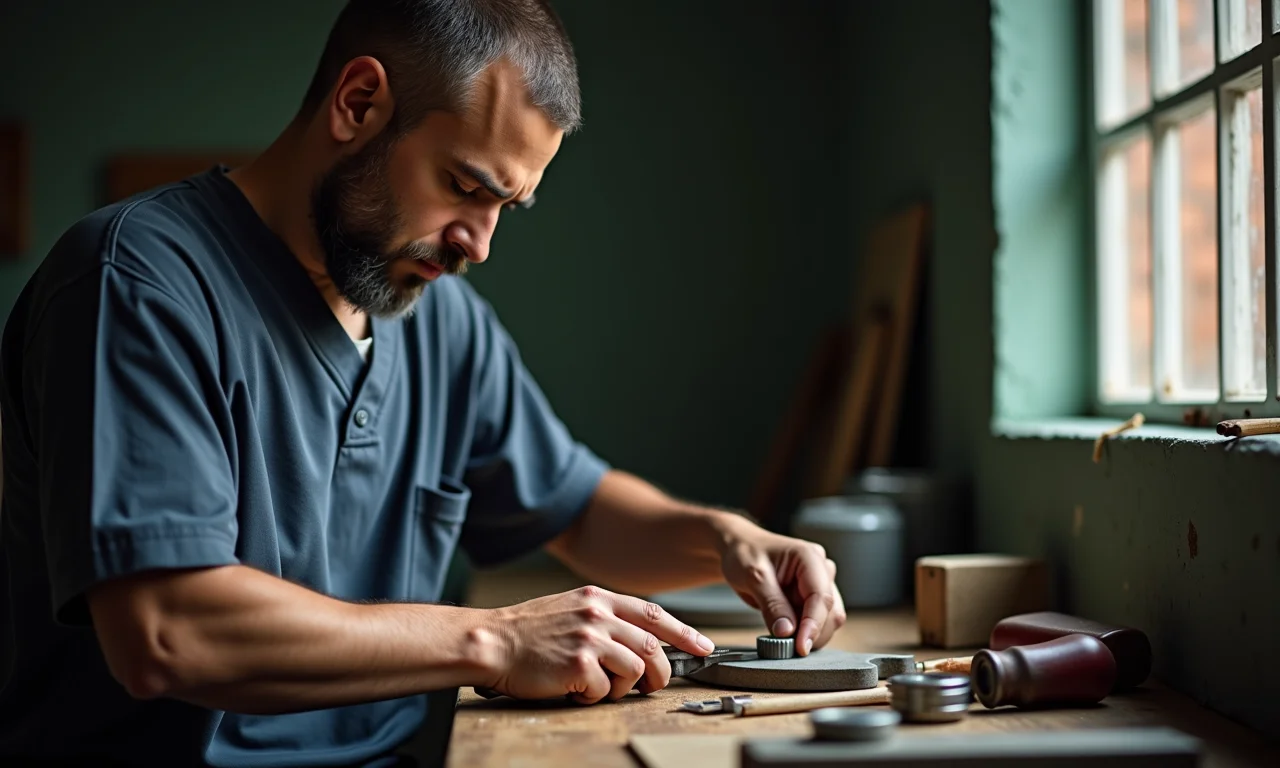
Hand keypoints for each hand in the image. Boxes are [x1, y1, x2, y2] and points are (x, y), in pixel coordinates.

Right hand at [478, 586, 714, 703]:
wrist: (492, 641)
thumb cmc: (527, 630)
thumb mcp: (570, 607)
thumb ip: (604, 616)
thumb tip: (638, 638)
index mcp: (598, 598)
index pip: (653, 613)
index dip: (684, 632)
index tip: (704, 646)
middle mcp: (598, 614)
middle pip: (652, 646)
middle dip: (660, 671)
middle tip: (653, 685)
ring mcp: (589, 638)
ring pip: (634, 670)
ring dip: (623, 686)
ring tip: (600, 686)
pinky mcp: (579, 664)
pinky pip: (605, 689)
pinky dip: (595, 695)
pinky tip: (575, 689)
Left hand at [717, 515, 845, 654]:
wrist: (739, 549)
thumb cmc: (745, 554)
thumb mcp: (753, 576)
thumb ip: (772, 604)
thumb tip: (787, 632)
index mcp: (809, 557)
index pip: (821, 597)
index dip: (813, 625)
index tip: (801, 647)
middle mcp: (821, 570)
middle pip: (831, 611)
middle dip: (811, 632)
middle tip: (784, 646)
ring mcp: (819, 584)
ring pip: (828, 620)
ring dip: (808, 634)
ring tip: (780, 635)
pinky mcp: (812, 598)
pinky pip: (816, 622)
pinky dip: (802, 632)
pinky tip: (784, 631)